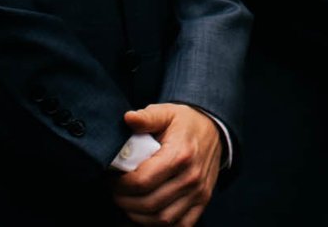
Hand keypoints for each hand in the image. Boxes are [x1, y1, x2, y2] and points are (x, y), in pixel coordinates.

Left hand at [112, 103, 225, 226]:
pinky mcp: (202, 202)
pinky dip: (160, 226)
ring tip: (128, 203)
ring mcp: (199, 193)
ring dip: (138, 216)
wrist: (215, 130)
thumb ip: (147, 117)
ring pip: (162, 219)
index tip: (112, 178)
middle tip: (115, 192)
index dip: (121, 185)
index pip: (142, 181)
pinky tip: (146, 215)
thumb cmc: (185, 123)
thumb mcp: (167, 112)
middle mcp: (191, 177)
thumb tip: (129, 119)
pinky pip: (180, 226)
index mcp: (180, 154)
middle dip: (125, 201)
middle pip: (149, 203)